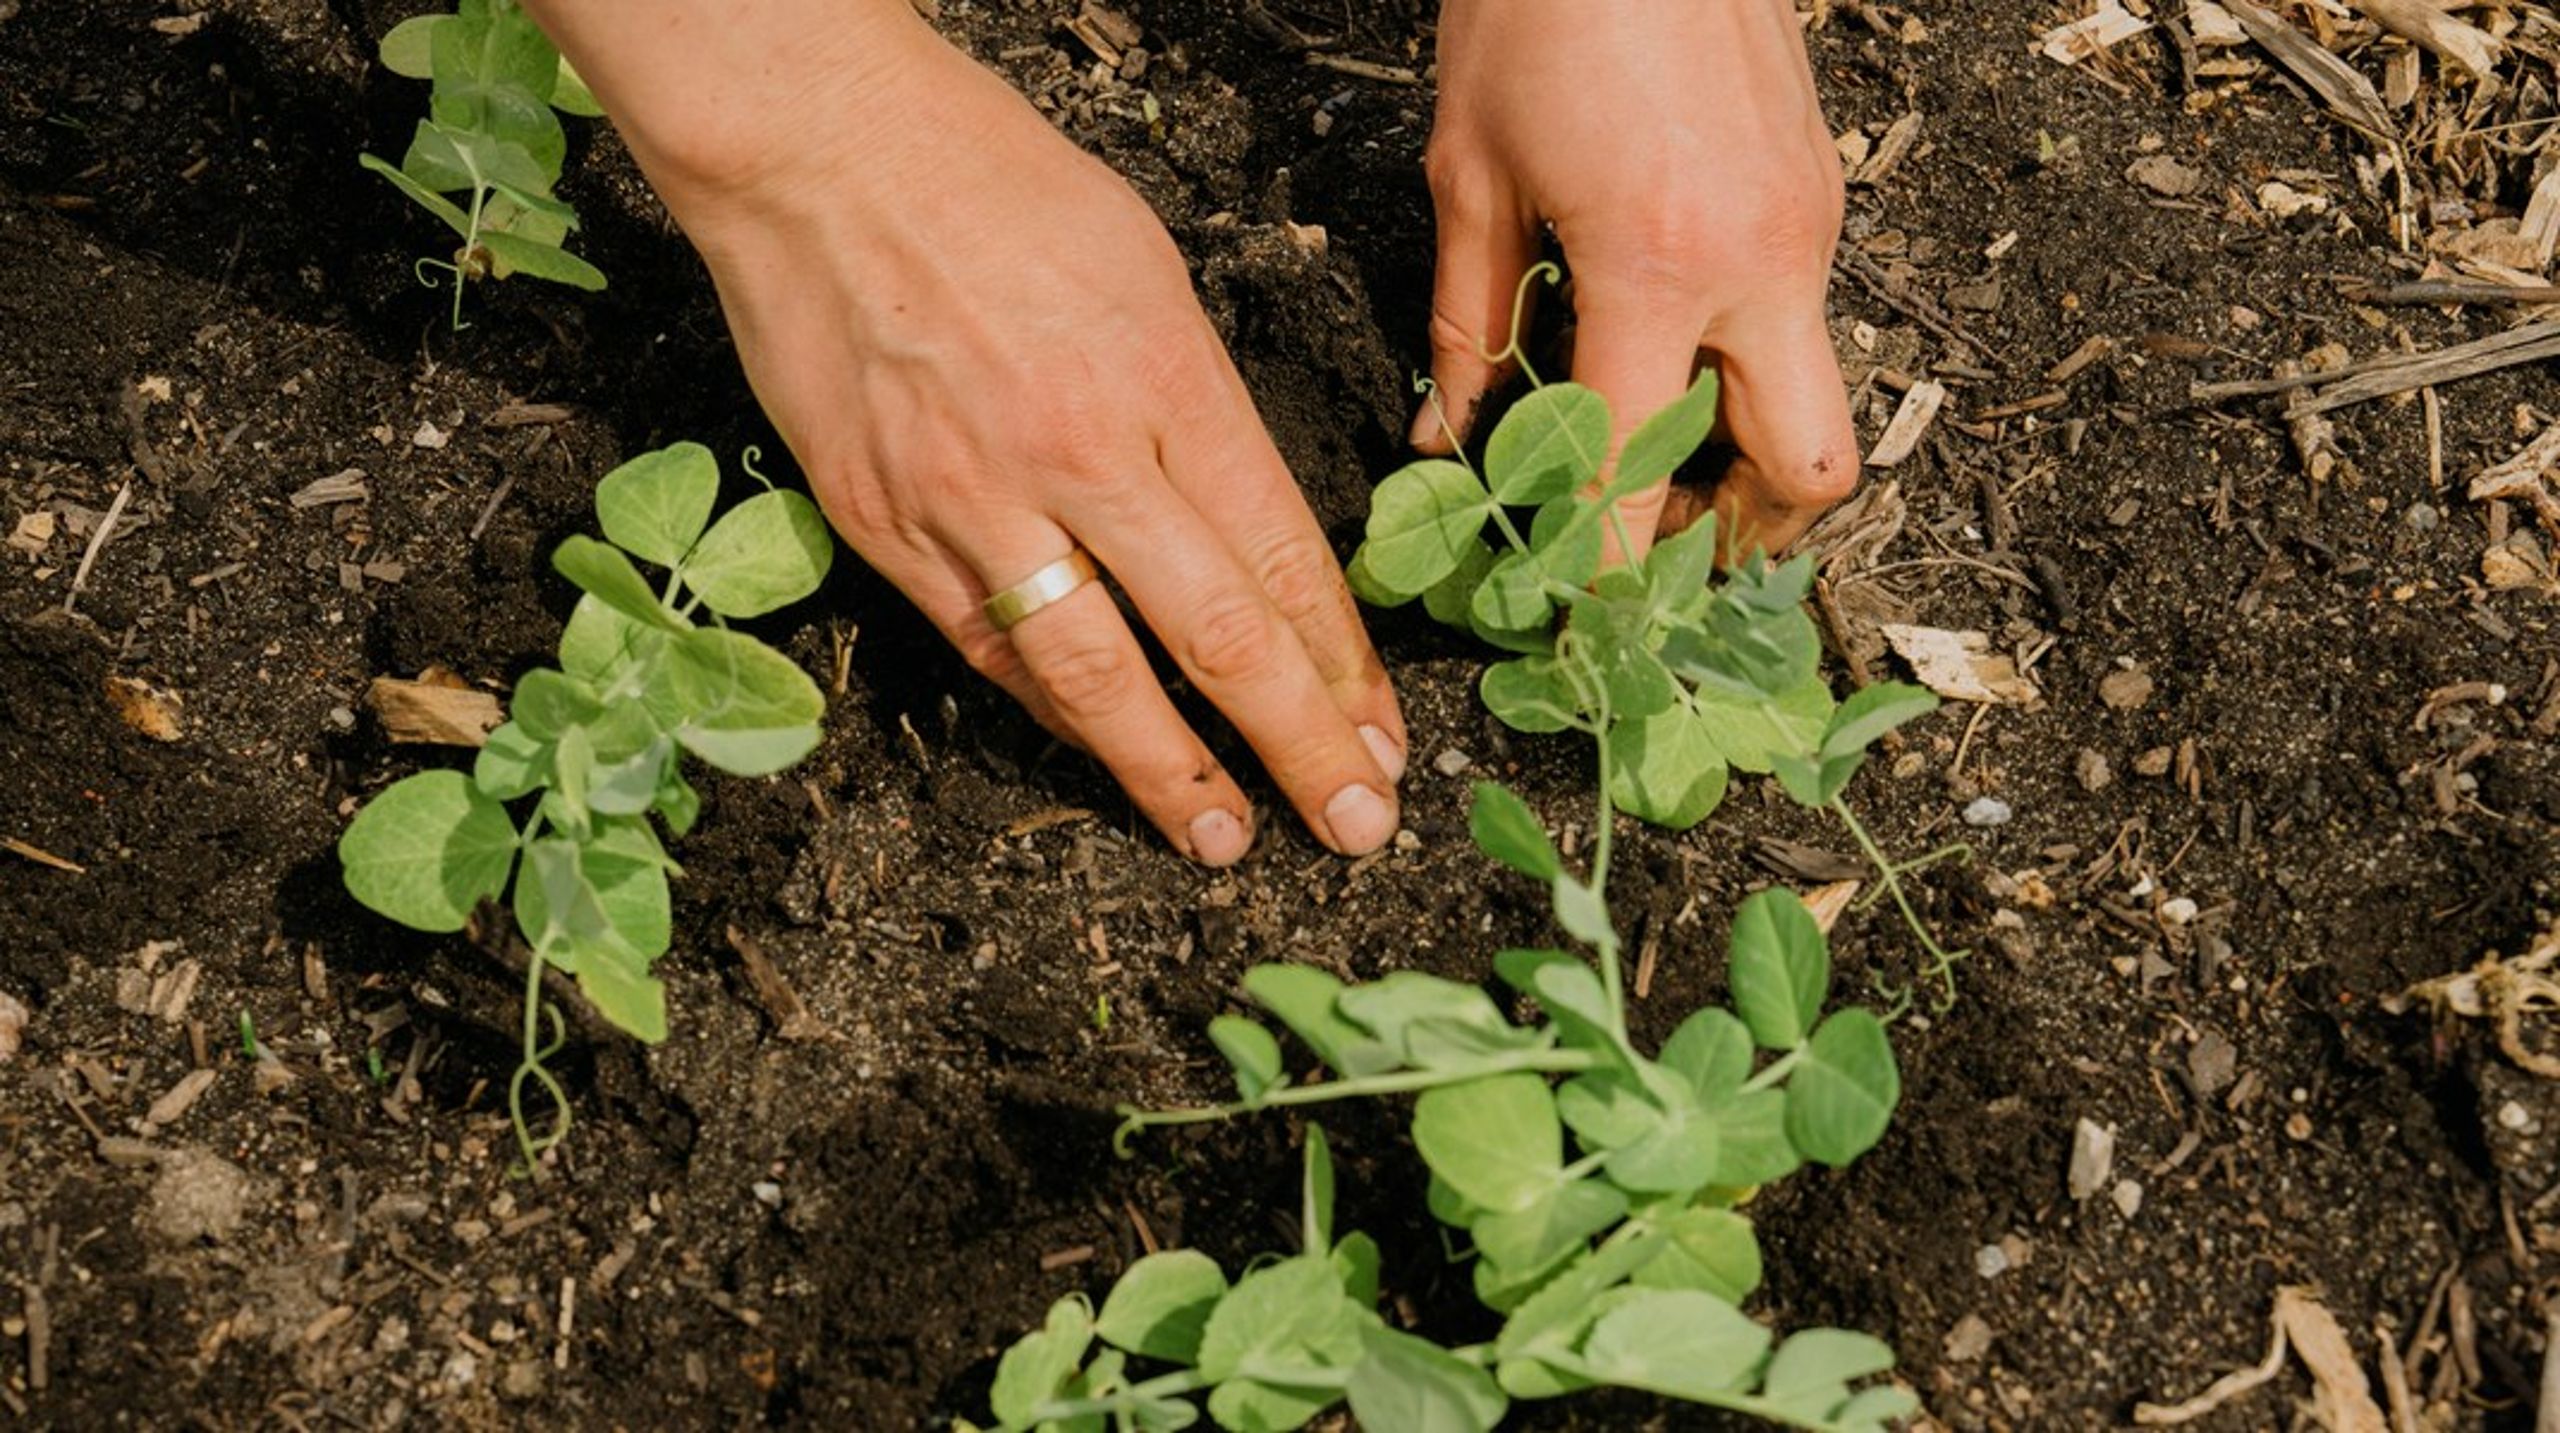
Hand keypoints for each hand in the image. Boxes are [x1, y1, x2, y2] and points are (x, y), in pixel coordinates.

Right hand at [521, 0, 1405, 862]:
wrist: (813, 150)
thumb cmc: (991, 181)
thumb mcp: (1146, 270)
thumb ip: (1197, 407)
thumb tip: (1243, 529)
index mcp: (1163, 378)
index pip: (1281, 556)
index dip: (1341, 663)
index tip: (1380, 731)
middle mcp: (1076, 454)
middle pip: (1215, 635)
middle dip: (1298, 744)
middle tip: (1354, 823)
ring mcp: (971, 500)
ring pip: (1090, 675)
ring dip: (1168, 771)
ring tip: (1222, 838)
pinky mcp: (882, 526)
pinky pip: (985, 646)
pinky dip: (1052, 710)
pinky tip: (1101, 750)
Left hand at [1421, 0, 1859, 559]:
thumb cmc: (1540, 2)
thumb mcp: (1471, 173)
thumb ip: (1470, 323)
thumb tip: (1451, 440)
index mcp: (1659, 263)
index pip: (1632, 470)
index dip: (1599, 566)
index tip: (1571, 616)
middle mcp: (1762, 259)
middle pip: (1804, 474)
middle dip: (1734, 539)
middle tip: (1650, 552)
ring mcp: (1810, 224)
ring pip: (1815, 400)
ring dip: (1744, 459)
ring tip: (1651, 464)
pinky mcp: (1822, 190)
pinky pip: (1800, 321)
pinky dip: (1742, 367)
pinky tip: (1665, 348)